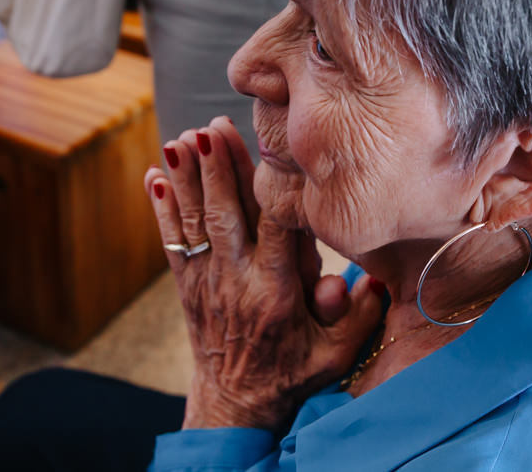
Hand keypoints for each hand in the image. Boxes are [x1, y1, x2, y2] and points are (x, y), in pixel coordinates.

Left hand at [145, 116, 382, 431]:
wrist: (235, 403)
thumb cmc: (293, 372)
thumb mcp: (336, 355)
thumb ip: (358, 318)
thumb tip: (376, 281)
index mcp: (276, 293)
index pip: (279, 231)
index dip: (277, 191)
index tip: (277, 152)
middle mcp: (237, 281)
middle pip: (228, 216)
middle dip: (219, 170)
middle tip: (213, 127)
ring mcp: (207, 282)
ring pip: (196, 222)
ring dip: (188, 179)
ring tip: (182, 139)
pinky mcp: (187, 285)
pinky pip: (172, 240)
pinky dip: (162, 208)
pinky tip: (154, 176)